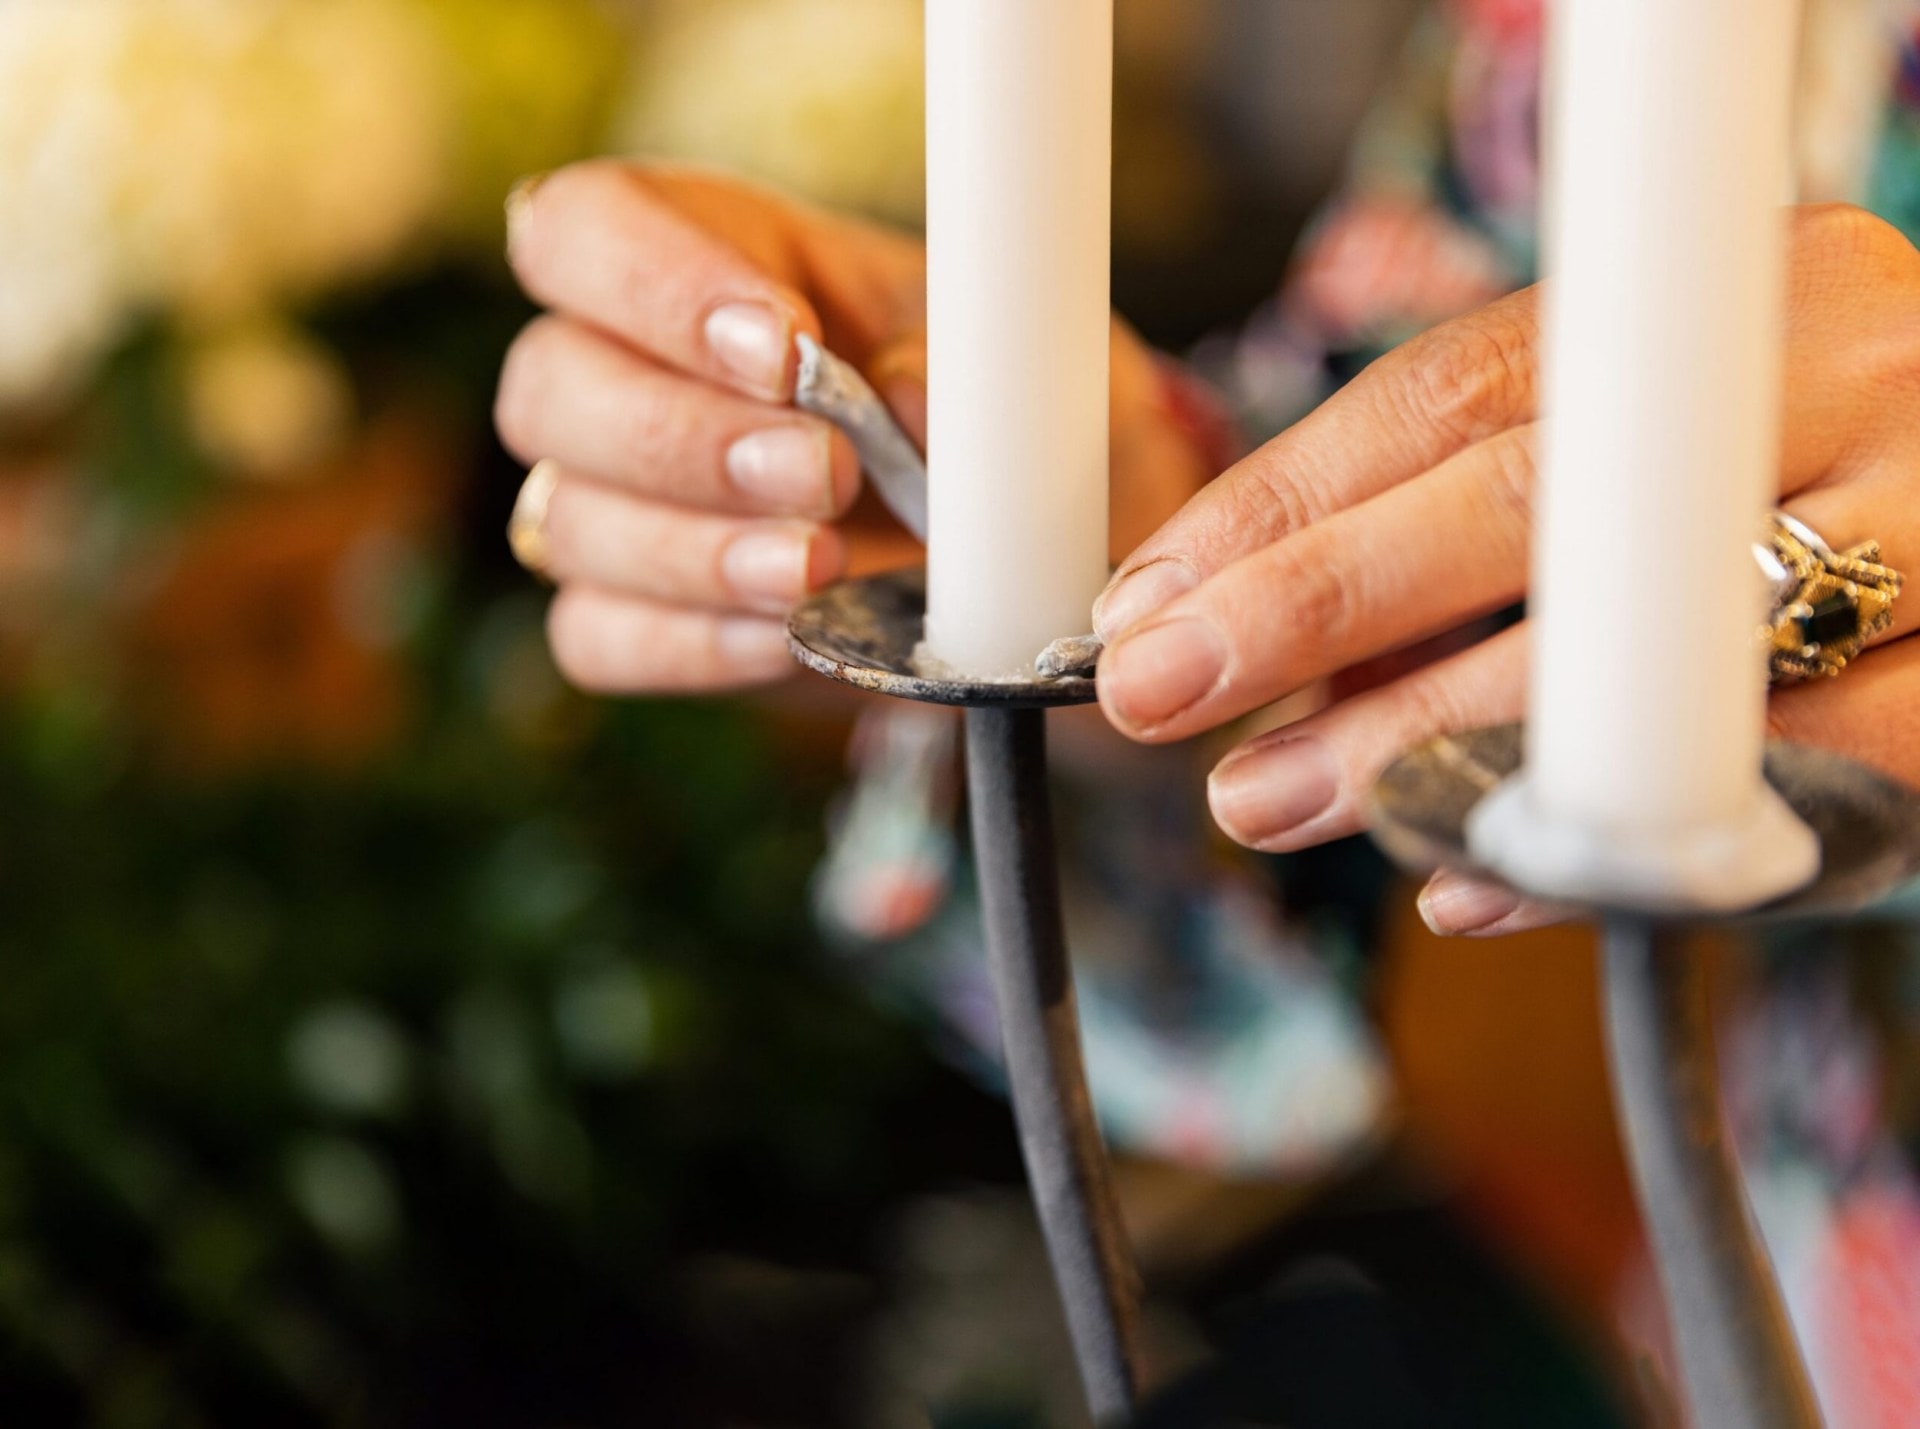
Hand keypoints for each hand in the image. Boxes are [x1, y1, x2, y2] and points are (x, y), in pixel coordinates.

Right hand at [498, 161, 1206, 694]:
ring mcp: (617, 503)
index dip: (652, 282)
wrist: (1028, 560)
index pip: (586, 228)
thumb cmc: (1004, 424)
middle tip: (824, 475)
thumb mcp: (1021, 364)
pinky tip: (787, 635)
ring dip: (694, 550)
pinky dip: (693, 643)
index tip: (784, 348)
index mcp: (712, 256)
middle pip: (547, 384)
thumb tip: (902, 392)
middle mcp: (633, 372)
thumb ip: (968, 361)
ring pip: (567, 520)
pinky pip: (599, 637)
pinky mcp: (635, 618)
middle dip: (684, 438)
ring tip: (821, 567)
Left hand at [1092, 205, 1919, 934]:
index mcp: (1733, 299)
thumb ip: (1487, 509)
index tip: (1148, 596)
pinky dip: (1584, 841)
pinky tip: (1457, 877)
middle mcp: (1839, 381)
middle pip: (1520, 497)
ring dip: (1414, 743)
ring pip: (1620, 654)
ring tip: (1268, 799)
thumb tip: (1226, 611)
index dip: (1284, 500)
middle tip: (1161, 692)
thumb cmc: (1808, 505)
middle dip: (1311, 608)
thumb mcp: (1660, 460)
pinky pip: (1749, 793)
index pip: (1461, 386)